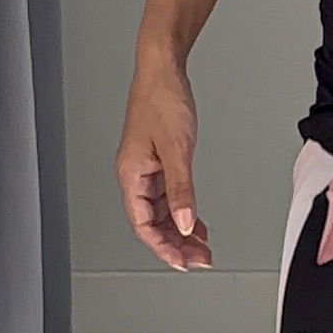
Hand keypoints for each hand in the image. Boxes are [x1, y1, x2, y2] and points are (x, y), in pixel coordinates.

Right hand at [116, 59, 211, 267]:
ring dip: (180, 230)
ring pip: (160, 211)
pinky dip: (182, 210)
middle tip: (200, 258)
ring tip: (202, 246)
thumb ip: (181, 189)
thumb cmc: (161, 99)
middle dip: (175, 243)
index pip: (142, 224)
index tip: (182, 262)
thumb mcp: (177, 149)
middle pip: (151, 222)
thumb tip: (184, 222)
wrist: (162, 70)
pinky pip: (167, 196)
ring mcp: (146, 169)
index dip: (162, 247)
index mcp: (131, 174)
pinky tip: (196, 221)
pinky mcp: (157, 161)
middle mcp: (135, 174)